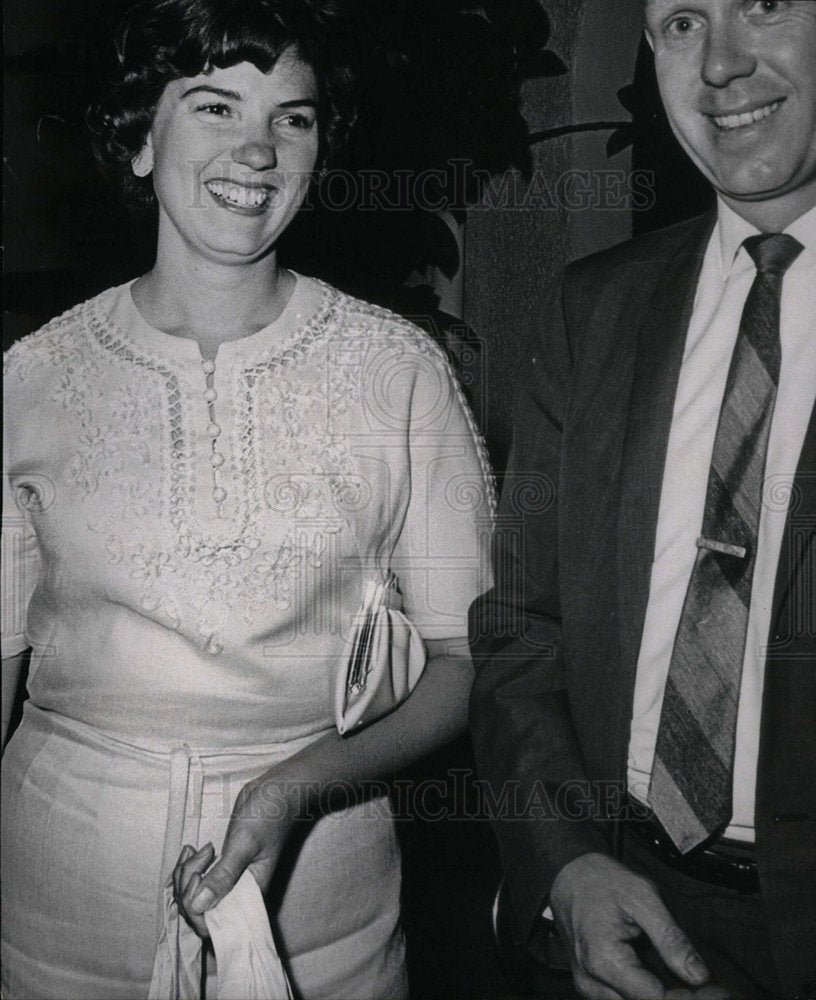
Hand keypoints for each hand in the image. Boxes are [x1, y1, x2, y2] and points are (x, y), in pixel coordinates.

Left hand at [173, 773, 301, 936]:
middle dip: (188, 886)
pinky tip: (192, 850)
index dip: (196, 909)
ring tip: (196, 850)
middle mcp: (237, 895)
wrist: (278, 792)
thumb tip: (199, 906)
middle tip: (199, 856)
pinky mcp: (221, 868)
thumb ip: (224, 875)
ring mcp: (228, 881)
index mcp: (249, 896)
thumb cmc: (269, 816)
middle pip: (197, 912)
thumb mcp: (246, 843)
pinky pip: (195, 880)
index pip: (213, 926)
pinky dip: (188, 867)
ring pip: (192, 895)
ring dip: (186, 873)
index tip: (199, 877)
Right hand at [549, 853, 727, 999]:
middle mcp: (592, 983)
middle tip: (707, 983)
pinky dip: (646, 992)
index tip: (716, 988)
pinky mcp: (591, 987)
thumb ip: (671, 938)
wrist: (567, 874)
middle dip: (677, 997)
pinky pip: (623, 999)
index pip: (656, 999)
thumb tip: (699, 976)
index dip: (689, 996)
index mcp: (604, 961)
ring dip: (661, 995)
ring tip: (686, 980)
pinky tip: (665, 979)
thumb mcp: (642, 897)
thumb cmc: (600, 880)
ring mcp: (589, 988)